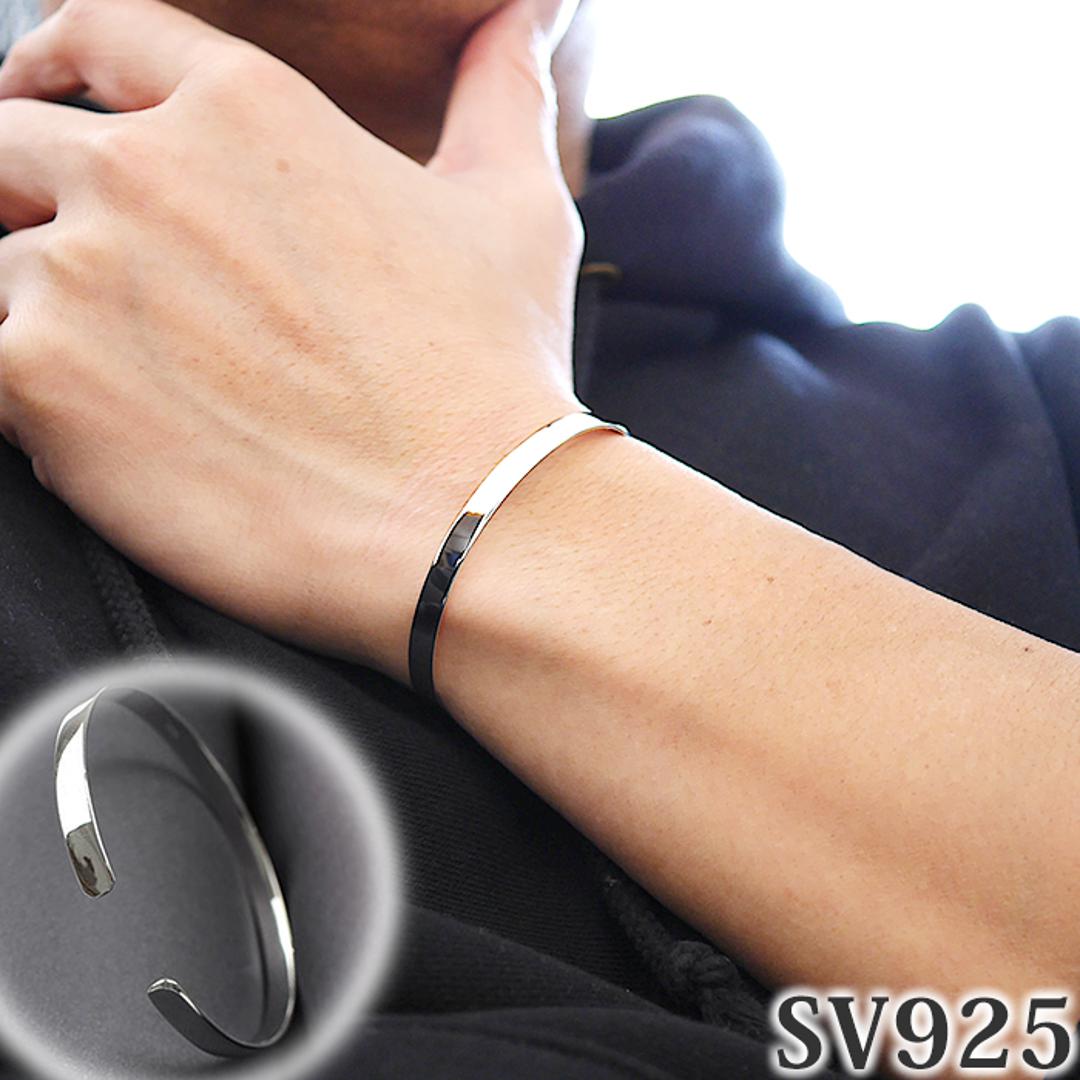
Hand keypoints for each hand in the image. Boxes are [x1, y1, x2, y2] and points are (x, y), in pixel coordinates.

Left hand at [0, 0, 582, 675]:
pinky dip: (31, 396)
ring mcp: (80, 275)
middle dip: (27, 194)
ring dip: (37, 312)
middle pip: (9, 144)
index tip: (46, 101)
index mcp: (246, 109)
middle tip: (79, 268)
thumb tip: (528, 20)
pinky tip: (111, 434)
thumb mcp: (515, 209)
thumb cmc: (491, 371)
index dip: (58, 65)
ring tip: (124, 380)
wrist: (464, 515)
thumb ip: (501, 94)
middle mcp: (144, 170)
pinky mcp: (43, 383)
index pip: (99, 35)